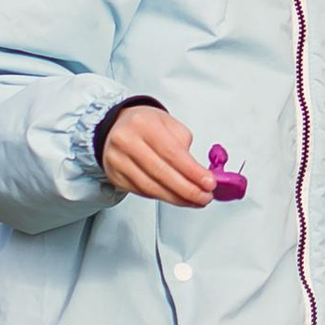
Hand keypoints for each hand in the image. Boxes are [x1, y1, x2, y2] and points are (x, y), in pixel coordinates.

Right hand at [100, 104, 216, 205]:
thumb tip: (200, 173)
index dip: (192, 172)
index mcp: (143, 124)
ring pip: (151, 187)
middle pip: (161, 173)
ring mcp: (117, 161)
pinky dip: (162, 196)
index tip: (209, 183)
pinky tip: (176, 197)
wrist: (117, 127)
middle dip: (187, 190)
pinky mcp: (115, 177)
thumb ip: (184, 145)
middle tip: (205, 197)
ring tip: (194, 200)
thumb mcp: (168, 124)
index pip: (172, 153)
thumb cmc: (146, 125)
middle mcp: (126, 142)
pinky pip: (142, 192)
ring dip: (176, 198)